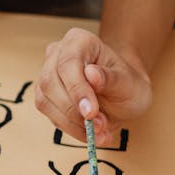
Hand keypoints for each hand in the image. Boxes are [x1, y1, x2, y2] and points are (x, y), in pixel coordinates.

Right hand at [35, 28, 152, 145]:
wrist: (123, 95)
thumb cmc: (127, 84)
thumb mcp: (129, 83)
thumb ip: (111, 78)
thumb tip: (91, 74)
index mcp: (79, 41)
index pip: (68, 63)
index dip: (77, 89)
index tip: (91, 112)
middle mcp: (57, 54)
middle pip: (51, 82)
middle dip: (74, 110)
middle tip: (99, 127)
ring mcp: (47, 74)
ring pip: (45, 101)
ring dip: (72, 123)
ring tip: (98, 134)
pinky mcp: (45, 96)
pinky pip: (50, 115)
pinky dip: (71, 129)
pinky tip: (90, 134)